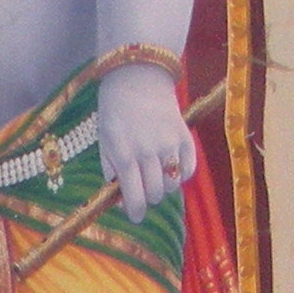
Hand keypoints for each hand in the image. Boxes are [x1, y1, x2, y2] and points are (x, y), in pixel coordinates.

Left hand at [95, 60, 197, 222]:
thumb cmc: (115, 111)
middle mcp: (148, 151)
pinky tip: (172, 167)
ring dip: (164, 186)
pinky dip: (182, 174)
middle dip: (148, 197)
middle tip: (143, 189)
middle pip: (155, 194)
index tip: (135, 216)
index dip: (135, 212)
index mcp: (125, 154)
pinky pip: (189, 168)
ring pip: (173, 184)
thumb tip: (120, 200)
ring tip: (157, 175)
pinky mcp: (184, 135)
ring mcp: (169, 143)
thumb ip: (111, 173)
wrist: (137, 77)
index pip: (134, 197)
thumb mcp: (104, 142)